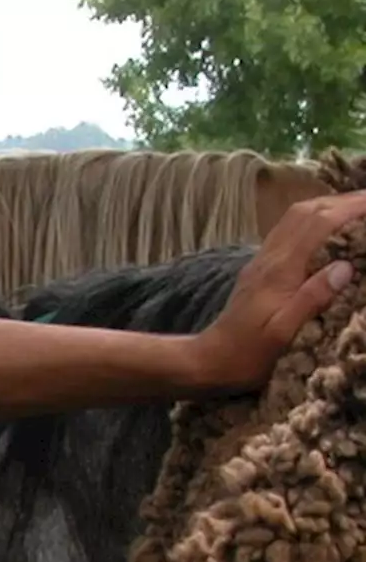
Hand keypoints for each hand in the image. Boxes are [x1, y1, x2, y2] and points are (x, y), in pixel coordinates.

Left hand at [190, 190, 365, 392]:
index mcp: (280, 270)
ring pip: (295, 218)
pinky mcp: (260, 269)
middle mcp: (270, 258)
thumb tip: (345, 266)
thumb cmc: (248, 354)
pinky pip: (288, 231)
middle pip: (307, 212)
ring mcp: (262, 261)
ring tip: (357, 208)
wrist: (209, 361)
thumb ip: (312, 298)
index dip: (351, 208)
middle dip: (343, 200)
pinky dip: (312, 220)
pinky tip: (326, 228)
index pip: (319, 223)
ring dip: (328, 205)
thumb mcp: (283, 333)